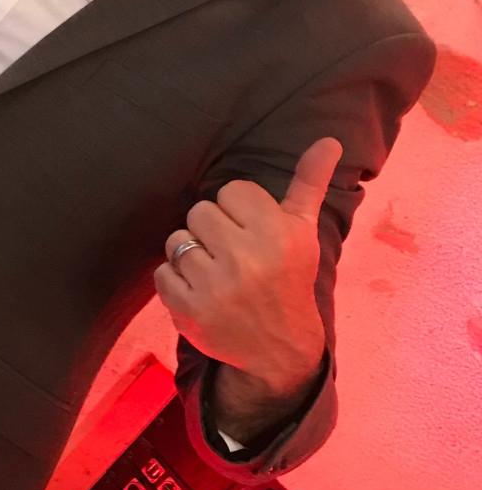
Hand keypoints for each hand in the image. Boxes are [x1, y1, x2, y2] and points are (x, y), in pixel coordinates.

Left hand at [156, 138, 340, 405]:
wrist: (279, 349)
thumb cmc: (288, 280)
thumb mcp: (303, 232)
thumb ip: (309, 184)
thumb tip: (328, 140)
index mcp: (278, 234)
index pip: (232, 190)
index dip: (238, 210)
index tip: (251, 232)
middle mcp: (247, 259)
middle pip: (199, 211)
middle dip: (212, 230)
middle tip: (232, 253)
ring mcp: (214, 287)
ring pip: (176, 239)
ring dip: (190, 253)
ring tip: (214, 271)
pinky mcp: (188, 310)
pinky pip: (161, 271)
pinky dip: (174, 279)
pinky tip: (199, 291)